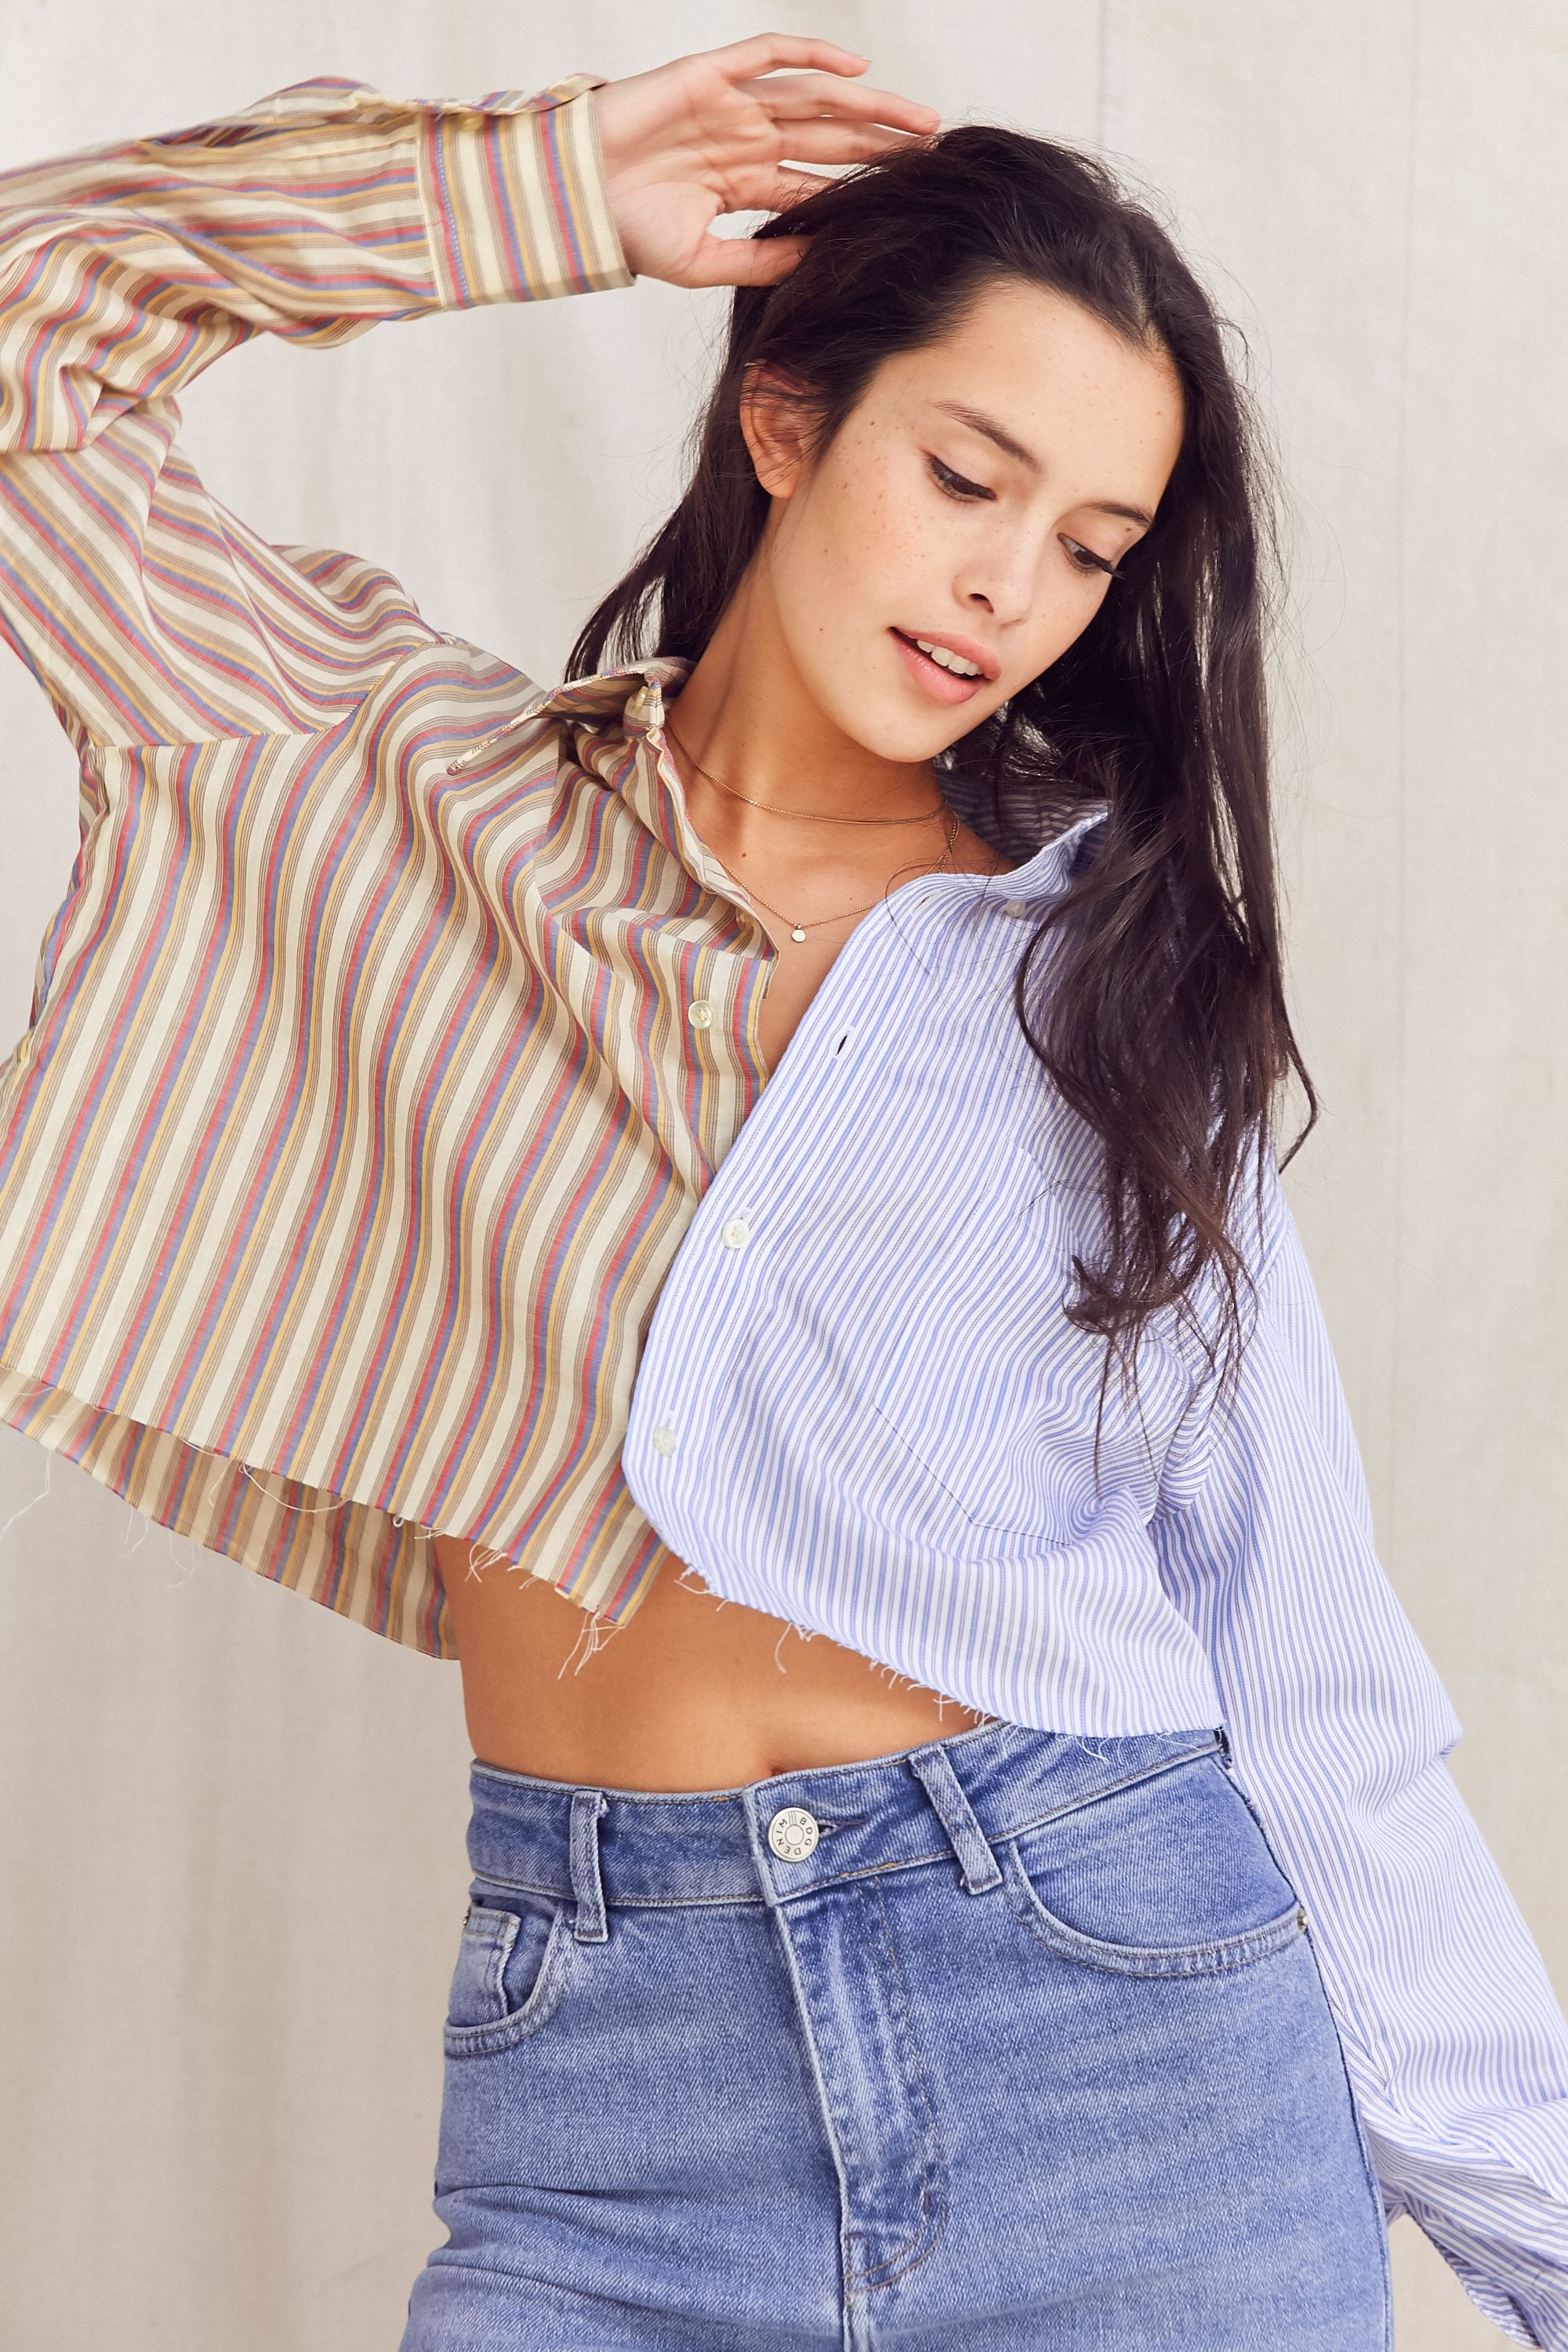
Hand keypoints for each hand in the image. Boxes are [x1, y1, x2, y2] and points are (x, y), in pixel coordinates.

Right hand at [591, 33, 939, 288]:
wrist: (573, 205)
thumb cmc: (627, 234)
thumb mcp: (705, 262)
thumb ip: (762, 258)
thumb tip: (820, 258)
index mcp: (744, 182)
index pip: (819, 178)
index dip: (864, 184)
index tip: (911, 194)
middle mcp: (745, 140)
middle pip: (830, 136)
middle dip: (883, 142)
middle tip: (936, 150)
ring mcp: (730, 106)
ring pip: (814, 97)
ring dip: (868, 105)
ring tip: (918, 119)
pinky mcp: (708, 77)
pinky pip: (768, 56)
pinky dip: (811, 56)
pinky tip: (855, 70)